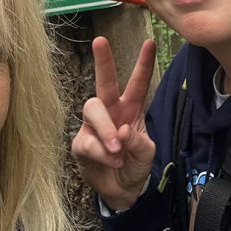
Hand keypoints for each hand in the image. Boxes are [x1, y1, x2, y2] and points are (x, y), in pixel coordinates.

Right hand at [72, 36, 156, 210]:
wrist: (122, 190)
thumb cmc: (135, 164)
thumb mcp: (146, 153)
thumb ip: (139, 142)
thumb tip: (123, 132)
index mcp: (131, 109)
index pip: (138, 83)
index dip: (143, 64)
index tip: (149, 42)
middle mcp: (110, 111)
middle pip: (104, 83)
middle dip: (103, 61)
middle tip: (101, 40)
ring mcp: (93, 126)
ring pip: (93, 109)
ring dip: (107, 129)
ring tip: (118, 148)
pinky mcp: (81, 143)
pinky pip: (88, 142)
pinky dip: (102, 153)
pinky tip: (112, 160)